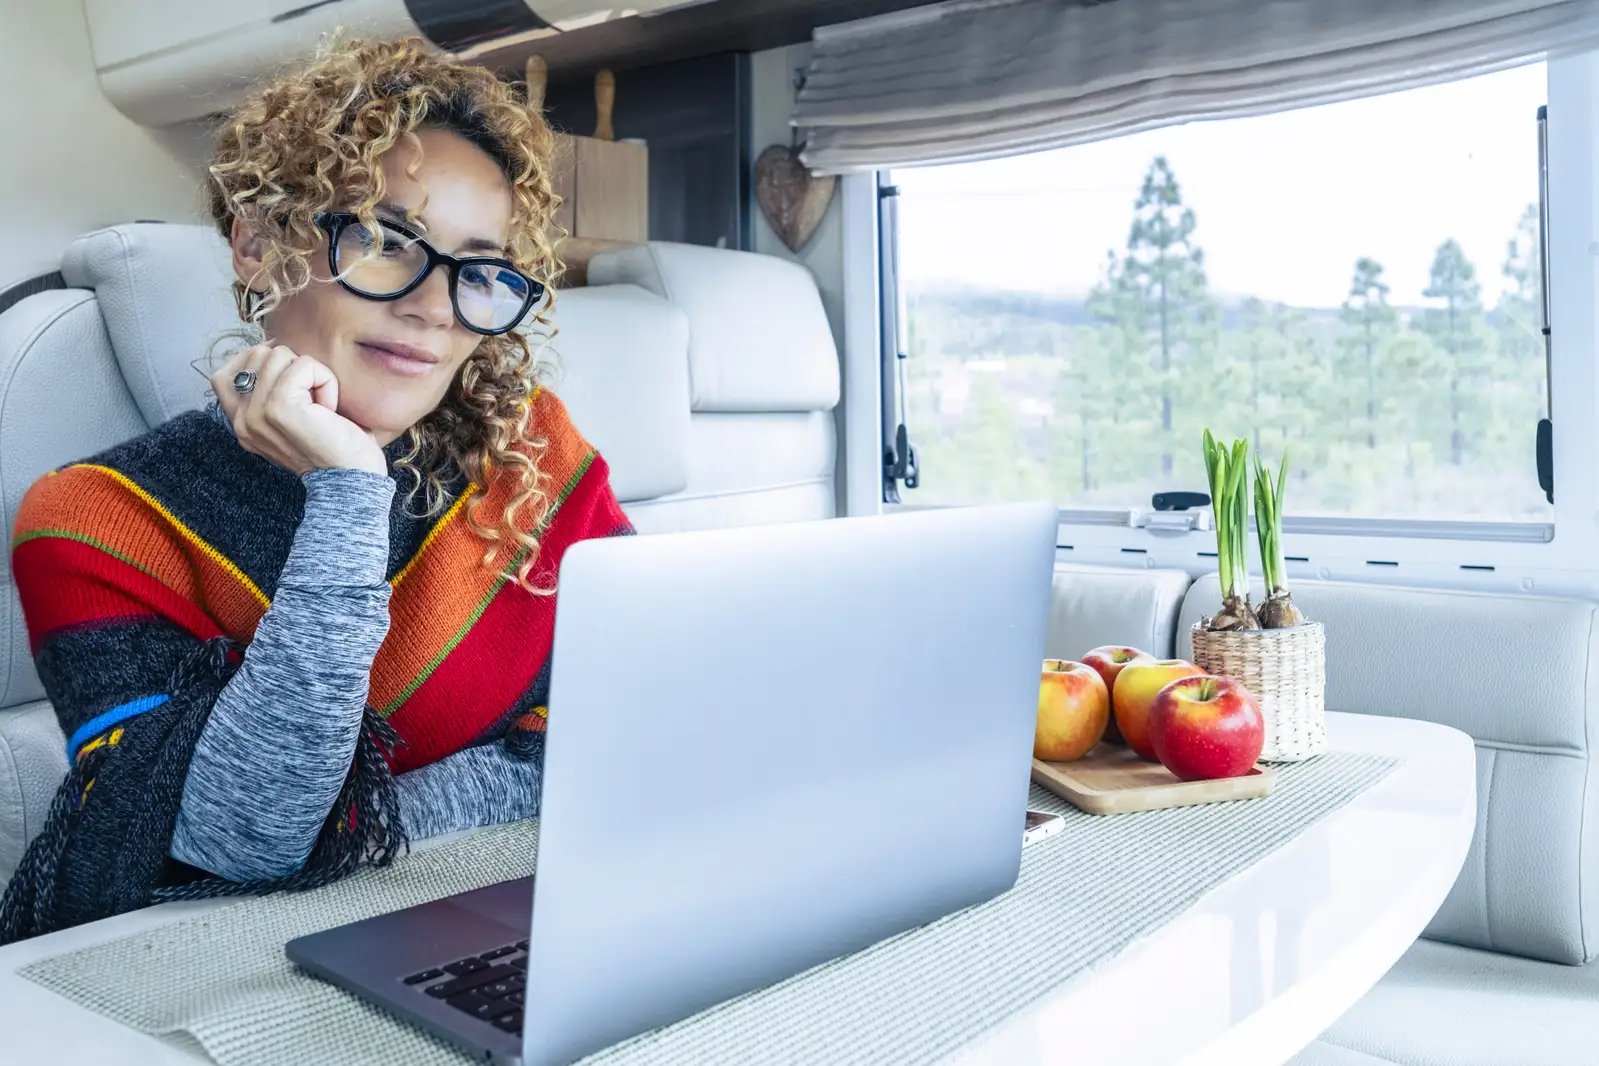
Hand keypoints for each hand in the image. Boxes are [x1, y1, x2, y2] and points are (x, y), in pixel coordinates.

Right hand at [212, 345, 388, 477]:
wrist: (350, 479)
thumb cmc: (332, 446)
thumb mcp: (289, 417)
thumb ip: (269, 391)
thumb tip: (271, 348)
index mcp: (240, 423)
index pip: (223, 374)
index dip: (261, 364)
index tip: (292, 383)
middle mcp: (241, 420)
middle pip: (256, 354)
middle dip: (292, 367)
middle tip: (311, 403)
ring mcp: (256, 413)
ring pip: (278, 354)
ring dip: (312, 375)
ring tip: (321, 408)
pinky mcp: (278, 407)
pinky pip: (303, 365)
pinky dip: (326, 380)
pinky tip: (329, 409)